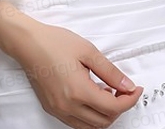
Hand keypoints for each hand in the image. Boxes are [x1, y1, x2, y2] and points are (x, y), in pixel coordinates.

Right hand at [0, 0, 142, 128]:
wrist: (28, 43)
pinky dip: (90, 114)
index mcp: (78, 92)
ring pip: (91, 126)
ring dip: (105, 113)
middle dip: (119, 107)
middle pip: (104, 121)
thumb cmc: (54, 42)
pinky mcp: (53, 109)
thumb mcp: (88, 51)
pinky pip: (77, 122)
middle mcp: (68, 107)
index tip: (137, 89)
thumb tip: (128, 85)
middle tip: (123, 88)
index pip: (113, 108)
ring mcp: (59, 111)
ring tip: (107, 90)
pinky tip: (91, 94)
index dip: (130, 100)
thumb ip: (110, 71)